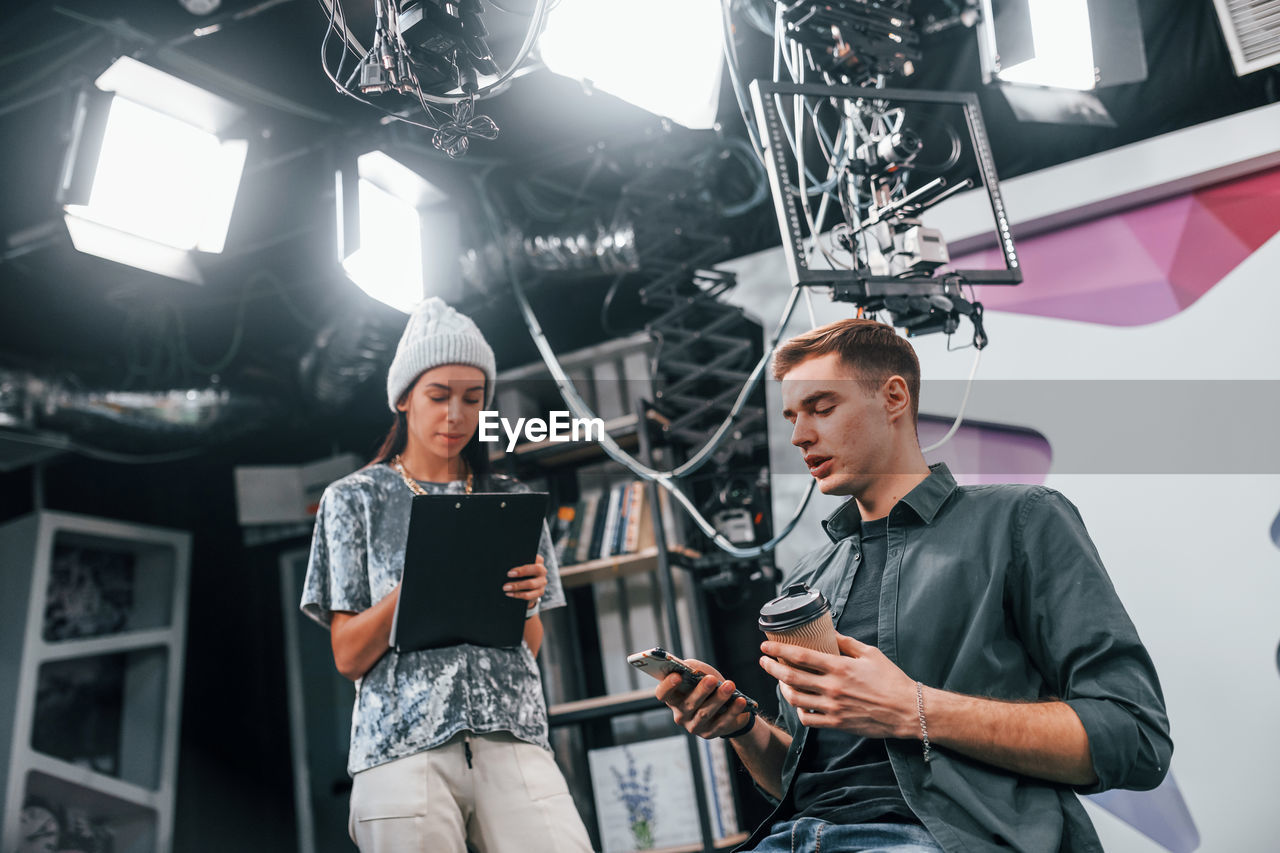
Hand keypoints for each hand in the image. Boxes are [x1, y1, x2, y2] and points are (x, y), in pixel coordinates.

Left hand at [505, 554, 546, 607]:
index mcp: (538, 561)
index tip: (510, 571)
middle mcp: (543, 570)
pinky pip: (529, 595)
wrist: (524, 586)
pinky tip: (509, 594)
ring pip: (532, 584)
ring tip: (505, 587)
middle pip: (536, 569)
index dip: (524, 565)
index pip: (536, 558)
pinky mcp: (540, 592)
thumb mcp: (518, 566)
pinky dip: (518, 595)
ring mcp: (542, 582)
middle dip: (521, 573)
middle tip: (508, 575)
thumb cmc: (518, 572)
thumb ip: (515, 564)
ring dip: (517, 586)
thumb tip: (505, 566)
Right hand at [654, 658, 752, 738]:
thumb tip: (690, 668)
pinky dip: (733, 711)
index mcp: (673, 698)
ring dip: (719, 699)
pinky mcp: (711, 732)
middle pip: (688, 704)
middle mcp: (681, 714)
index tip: (677, 675)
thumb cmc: (707, 684)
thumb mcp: (698, 672)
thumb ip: (692, 668)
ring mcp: (695, 726)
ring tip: (730, 686)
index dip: (667, 686)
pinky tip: (740, 700)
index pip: (663, 694)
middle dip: (701, 691)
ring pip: (705, 713)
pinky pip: (722, 723)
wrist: (726, 704)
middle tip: (711, 679)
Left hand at [759, 634, 916, 738]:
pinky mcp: (837, 723)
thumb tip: (831, 632)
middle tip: (764, 661)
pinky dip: (799, 710)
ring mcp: (833, 707)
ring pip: (795, 699)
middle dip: (772, 667)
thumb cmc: (891, 680)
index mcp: (839, 667)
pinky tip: (798, 703)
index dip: (778, 650)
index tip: (766, 645)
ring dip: (782, 688)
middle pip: (791, 677)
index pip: (800, 656)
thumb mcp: (870, 654)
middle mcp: (832, 687)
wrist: (907, 710)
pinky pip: (808, 719)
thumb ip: (847, 643)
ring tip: (779, 681)